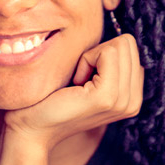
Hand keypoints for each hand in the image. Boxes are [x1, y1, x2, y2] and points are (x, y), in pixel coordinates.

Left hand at [3, 34, 143, 150]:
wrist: (31, 129)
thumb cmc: (52, 100)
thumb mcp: (88, 79)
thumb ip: (109, 63)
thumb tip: (117, 35)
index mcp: (132, 97)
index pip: (132, 49)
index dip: (102, 54)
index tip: (84, 77)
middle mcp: (133, 102)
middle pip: (128, 44)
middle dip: (99, 53)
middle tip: (79, 79)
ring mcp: (123, 101)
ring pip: (120, 45)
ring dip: (91, 57)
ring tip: (77, 83)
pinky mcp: (107, 96)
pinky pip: (107, 53)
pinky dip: (86, 60)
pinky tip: (75, 83)